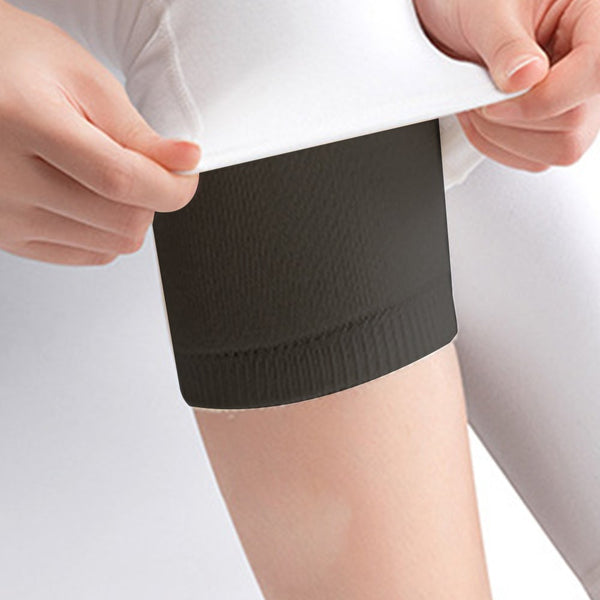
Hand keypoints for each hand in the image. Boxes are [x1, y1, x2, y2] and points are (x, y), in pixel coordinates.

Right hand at [0, 1, 201, 265]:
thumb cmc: (18, 66)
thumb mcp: (83, 79)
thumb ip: (136, 130)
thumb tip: (184, 163)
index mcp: (23, 122)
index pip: (120, 179)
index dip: (170, 186)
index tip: (186, 176)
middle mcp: (4, 179)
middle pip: (122, 222)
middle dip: (153, 198)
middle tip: (145, 167)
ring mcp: (4, 216)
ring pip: (112, 245)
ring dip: (130, 214)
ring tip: (108, 175)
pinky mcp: (9, 238)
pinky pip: (89, 255)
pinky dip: (107, 231)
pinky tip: (92, 197)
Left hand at [413, 0, 599, 171]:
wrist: (450, 15)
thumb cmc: (471, 1)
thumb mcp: (484, 10)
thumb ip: (505, 44)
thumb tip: (526, 77)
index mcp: (593, 18)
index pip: (595, 73)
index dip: (545, 97)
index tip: (500, 96)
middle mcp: (591, 62)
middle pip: (575, 121)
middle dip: (514, 120)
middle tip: (481, 97)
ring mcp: (577, 99)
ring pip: (560, 149)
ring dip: (504, 138)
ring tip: (480, 107)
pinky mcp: (555, 125)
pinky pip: (538, 159)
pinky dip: (501, 148)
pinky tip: (486, 121)